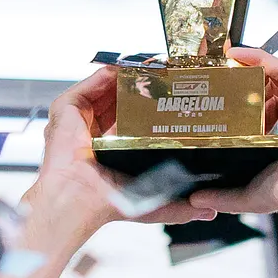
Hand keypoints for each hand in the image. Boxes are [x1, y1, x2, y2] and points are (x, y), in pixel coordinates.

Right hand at [21, 65, 217, 253]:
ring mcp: (79, 119)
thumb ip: (182, 207)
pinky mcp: (67, 107)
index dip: (154, 109)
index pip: (134, 122)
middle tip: (169, 75)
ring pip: (109, 87)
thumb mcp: (155, 205)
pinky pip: (93, 82)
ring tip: (156, 65)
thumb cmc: (111, 204)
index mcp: (111, 151)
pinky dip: (112, 70)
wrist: (81, 199)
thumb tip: (210, 212)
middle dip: (145, 87)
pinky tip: (133, 65)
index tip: (176, 97)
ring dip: (132, 75)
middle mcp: (94, 132)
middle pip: (121, 100)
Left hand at [191, 49, 277, 271]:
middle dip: (250, 83)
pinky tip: (240, 56)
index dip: (254, 108)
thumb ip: (222, 195)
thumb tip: (195, 200)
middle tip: (224, 77)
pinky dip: (261, 59)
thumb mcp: (249, 194)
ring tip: (227, 63)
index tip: (232, 104)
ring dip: (252, 68)